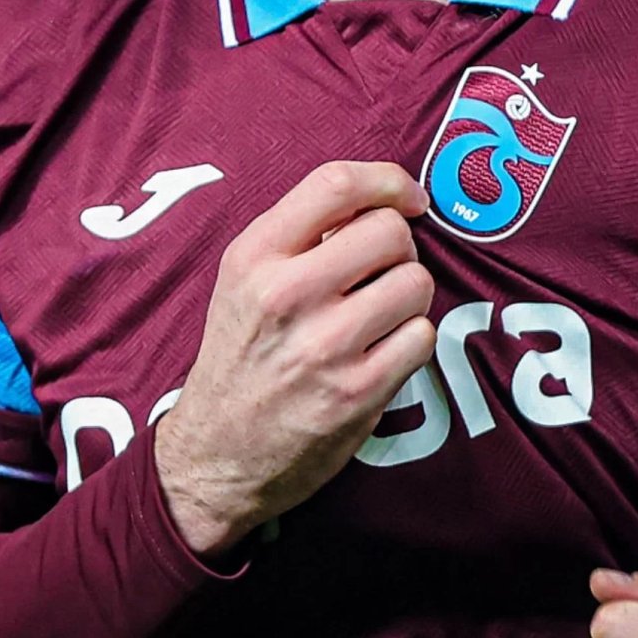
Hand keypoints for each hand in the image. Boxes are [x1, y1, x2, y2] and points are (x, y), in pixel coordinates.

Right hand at [155, 161, 435, 557]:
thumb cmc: (240, 361)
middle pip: (390, 232)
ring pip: (416, 283)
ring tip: (379, 318)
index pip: (336, 184)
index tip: (408, 198)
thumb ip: (300, 239)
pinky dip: (411, 342)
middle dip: (401, 249)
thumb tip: (378, 204)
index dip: (389, 181)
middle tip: (383, 274)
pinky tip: (382, 354)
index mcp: (254, 257)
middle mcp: (286, 294)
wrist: (215, 456)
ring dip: (409, 298)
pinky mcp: (358, 391)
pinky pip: (422, 337)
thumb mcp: (243, 285)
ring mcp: (324, 345)